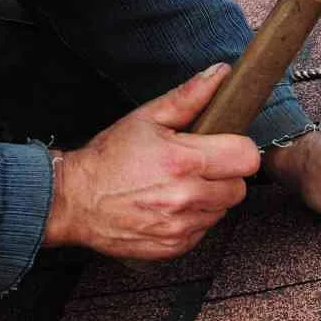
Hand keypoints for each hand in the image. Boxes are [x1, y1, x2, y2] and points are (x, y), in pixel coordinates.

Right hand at [43, 63, 259, 259]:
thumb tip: (221, 74)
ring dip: (209, 199)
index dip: (238, 150)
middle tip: (199, 168)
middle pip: (239, 188)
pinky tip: (171, 207)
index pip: (246, 158)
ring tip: (180, 187)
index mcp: (183, 160)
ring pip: (222, 210)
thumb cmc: (109, 158)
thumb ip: (189, 97)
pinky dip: (194, 219)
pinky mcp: (175, 246)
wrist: (73, 201)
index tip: (224, 148)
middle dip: (224, 176)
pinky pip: (204, 231)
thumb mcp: (146, 118)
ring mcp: (181, 226)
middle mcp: (186, 196)